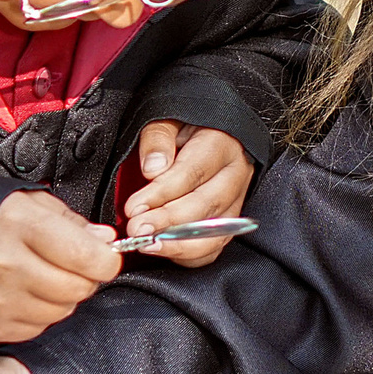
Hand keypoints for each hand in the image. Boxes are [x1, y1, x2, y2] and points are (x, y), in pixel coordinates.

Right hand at [0, 190, 119, 341]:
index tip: (104, 255)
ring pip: (61, 310)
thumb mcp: (25, 201)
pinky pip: (36, 327)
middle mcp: (7, 264)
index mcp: (19, 225)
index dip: (106, 259)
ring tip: (38, 275)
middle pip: (78, 288)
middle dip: (83, 277)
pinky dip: (37, 312)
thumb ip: (70, 222)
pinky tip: (20, 291)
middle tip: (69, 263)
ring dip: (60, 296)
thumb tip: (105, 241)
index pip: (88, 257)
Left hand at [123, 121, 255, 266]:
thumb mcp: (167, 119)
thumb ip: (158, 139)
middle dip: (169, 223)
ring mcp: (237, 199)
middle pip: (207, 206)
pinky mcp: (230, 220)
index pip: (193, 173)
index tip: (135, 207)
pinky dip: (190, 254)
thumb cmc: (186, 128)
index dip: (162, 194)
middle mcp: (236, 174)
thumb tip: (153, 169)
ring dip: (180, 244)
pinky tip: (166, 250)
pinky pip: (215, 246)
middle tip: (139, 230)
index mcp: (221, 144)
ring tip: (150, 245)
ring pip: (216, 232)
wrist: (211, 132)